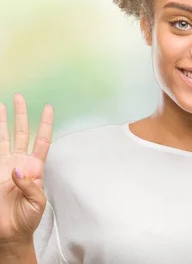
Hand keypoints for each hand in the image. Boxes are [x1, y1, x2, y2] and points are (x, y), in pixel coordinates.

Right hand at [0, 94, 53, 243]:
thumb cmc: (27, 219)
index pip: (42, 140)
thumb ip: (31, 187)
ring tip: (1, 105)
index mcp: (35, 168)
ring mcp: (4, 167)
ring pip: (3, 139)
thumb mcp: (37, 203)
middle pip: (20, 133)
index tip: (49, 108)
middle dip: (21, 115)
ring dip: (2, 122)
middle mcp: (20, 163)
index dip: (45, 124)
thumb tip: (17, 171)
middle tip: (19, 97)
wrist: (10, 233)